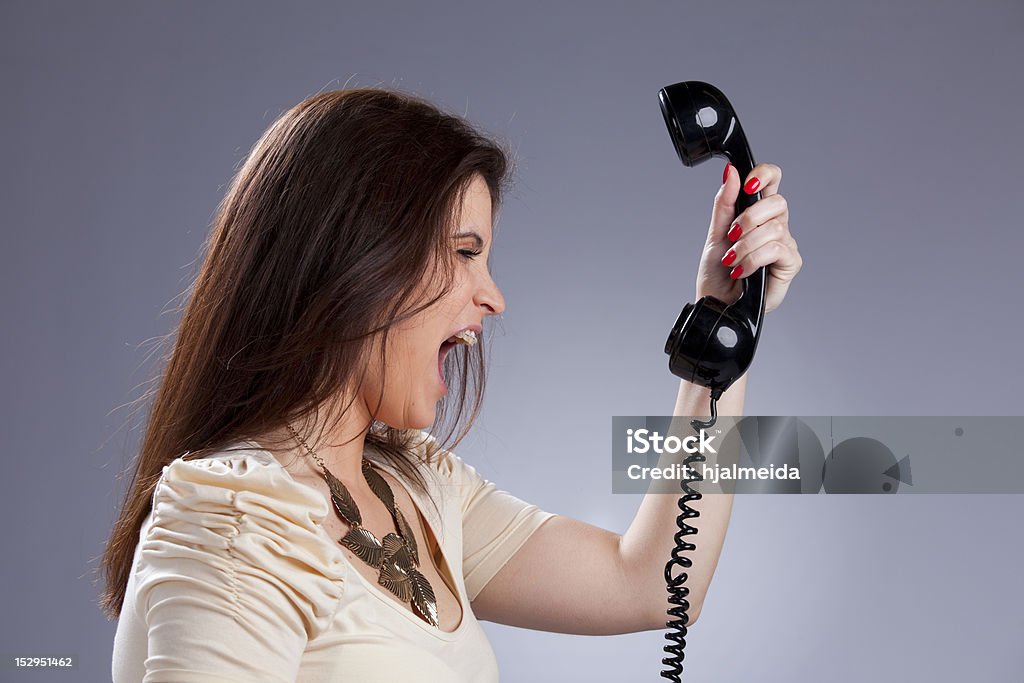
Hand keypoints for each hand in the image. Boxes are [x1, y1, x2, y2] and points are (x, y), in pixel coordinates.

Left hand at [694, 162, 801, 313]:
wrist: (716, 302)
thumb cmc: (718, 272)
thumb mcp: (716, 234)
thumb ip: (725, 203)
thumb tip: (731, 172)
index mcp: (758, 212)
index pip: (772, 180)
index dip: (765, 174)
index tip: (748, 182)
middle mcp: (775, 225)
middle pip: (777, 202)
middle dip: (748, 217)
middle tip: (731, 235)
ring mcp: (785, 244)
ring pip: (773, 228)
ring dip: (746, 245)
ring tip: (732, 259)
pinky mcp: (790, 264)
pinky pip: (776, 249)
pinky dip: (753, 259)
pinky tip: (741, 270)